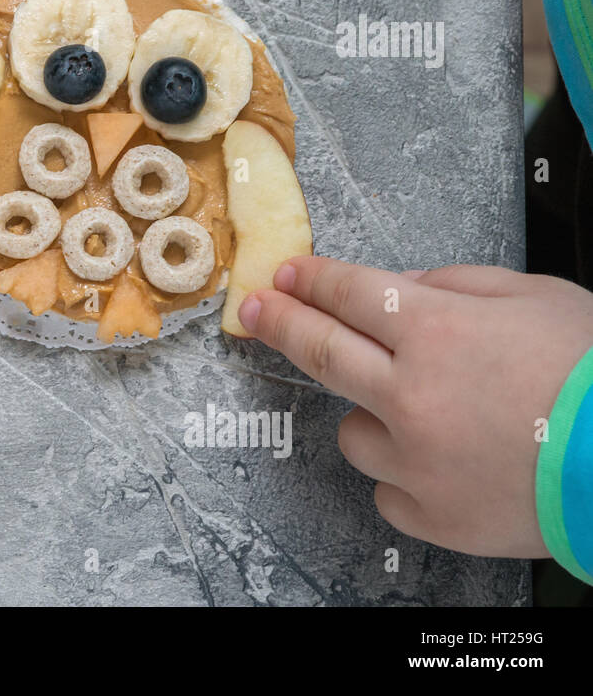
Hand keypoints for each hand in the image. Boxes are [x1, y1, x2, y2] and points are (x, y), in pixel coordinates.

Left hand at [238, 257, 592, 557]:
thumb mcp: (538, 298)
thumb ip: (457, 286)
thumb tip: (400, 290)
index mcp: (439, 332)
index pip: (349, 295)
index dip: (311, 281)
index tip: (286, 277)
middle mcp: (413, 395)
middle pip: (319, 352)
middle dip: (280, 324)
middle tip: (256, 312)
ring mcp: (417, 462)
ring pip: (352, 432)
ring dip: (374, 415)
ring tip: (433, 416)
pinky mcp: (432, 517)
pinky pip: (387, 491)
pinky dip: (406, 475)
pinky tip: (449, 464)